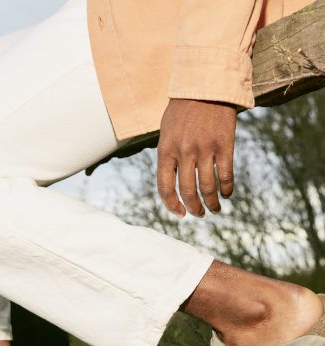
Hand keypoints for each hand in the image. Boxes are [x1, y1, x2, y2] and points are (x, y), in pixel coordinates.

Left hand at [157, 98, 236, 217]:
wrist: (206, 84)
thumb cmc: (183, 110)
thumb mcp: (166, 132)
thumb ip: (168, 156)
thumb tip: (172, 183)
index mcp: (165, 150)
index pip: (165, 187)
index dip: (172, 205)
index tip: (180, 214)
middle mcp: (183, 152)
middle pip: (187, 191)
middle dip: (193, 208)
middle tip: (199, 214)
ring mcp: (204, 148)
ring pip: (207, 187)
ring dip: (211, 203)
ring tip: (214, 209)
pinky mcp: (224, 144)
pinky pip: (225, 175)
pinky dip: (227, 189)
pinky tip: (227, 194)